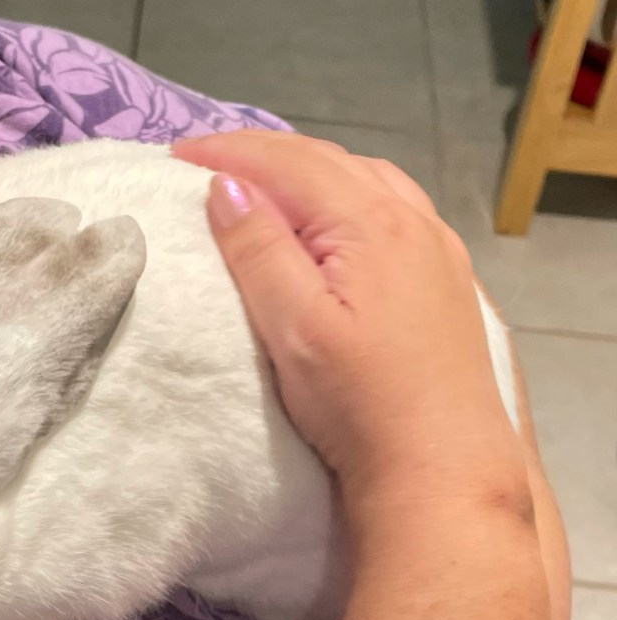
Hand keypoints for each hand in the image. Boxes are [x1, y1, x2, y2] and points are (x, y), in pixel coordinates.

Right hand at [173, 130, 526, 510]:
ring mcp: (438, 247)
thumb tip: (226, 187)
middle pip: (329, 160)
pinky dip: (346, 192)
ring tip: (260, 183)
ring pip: (365, 177)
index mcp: (372, 223)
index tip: (172, 156)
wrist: (441, 467)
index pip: (289, 163)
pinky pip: (391, 204)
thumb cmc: (360, 401)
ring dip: (308, 169)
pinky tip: (331, 219)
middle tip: (204, 163)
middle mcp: (413, 219)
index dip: (227, 152)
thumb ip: (259, 249)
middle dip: (263, 153)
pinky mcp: (446, 277)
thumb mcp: (295, 326)